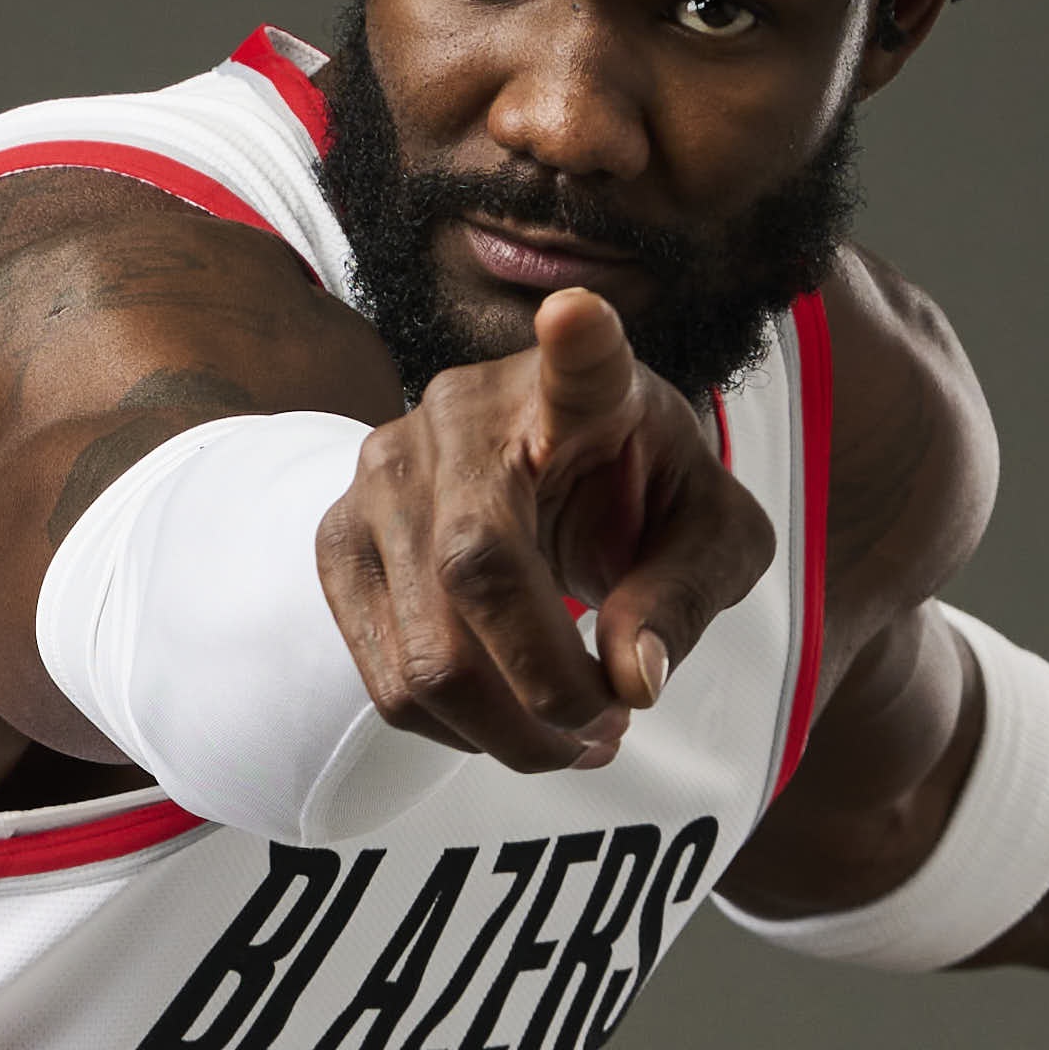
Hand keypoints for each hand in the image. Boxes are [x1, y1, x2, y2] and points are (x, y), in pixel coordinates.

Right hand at [314, 286, 775, 775]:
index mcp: (578, 390)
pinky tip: (509, 718)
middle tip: (608, 728)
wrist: (553, 474)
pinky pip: (388, 679)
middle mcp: (461, 414)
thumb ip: (685, 597)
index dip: (577, 344)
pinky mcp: (339, 539)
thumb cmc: (637, 494)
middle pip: (480, 577)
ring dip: (507, 733)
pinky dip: (456, 731)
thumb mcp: (710, 539)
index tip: (578, 314)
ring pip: (425, 657)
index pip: (578, 360)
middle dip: (550, 695)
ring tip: (569, 735)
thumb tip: (632, 677)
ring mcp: (381, 473)